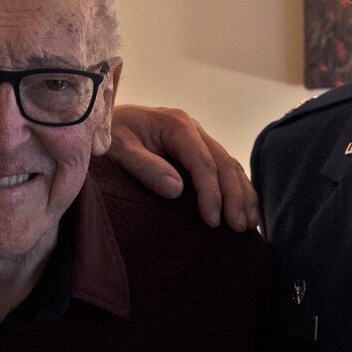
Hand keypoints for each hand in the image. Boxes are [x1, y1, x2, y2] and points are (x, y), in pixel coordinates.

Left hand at [108, 104, 258, 231]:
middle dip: (234, 197)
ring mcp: (198, 138)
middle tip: (237, 228)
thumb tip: (176, 190)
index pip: (203, 162)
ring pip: (230, 166)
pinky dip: (239, 189)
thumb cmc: (108, 136)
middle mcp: (193, 128)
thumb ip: (144, 167)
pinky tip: (246, 211)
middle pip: (224, 164)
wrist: (102, 123)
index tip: (212, 221)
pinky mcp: (198, 150)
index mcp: (176, 125)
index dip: (211, 193)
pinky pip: (225, 168)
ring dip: (243, 195)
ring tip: (248, 225)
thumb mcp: (118, 148)